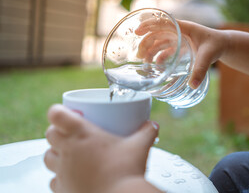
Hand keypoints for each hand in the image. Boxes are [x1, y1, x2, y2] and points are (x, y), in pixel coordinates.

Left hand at [44, 104, 158, 192]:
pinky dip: (60, 176)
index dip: (59, 111)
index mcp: (81, 135)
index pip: (57, 114)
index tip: (69, 113)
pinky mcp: (63, 189)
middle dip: (58, 131)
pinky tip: (73, 176)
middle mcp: (67, 151)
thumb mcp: (140, 146)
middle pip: (50, 134)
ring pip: (48, 157)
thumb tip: (152, 124)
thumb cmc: (126, 172)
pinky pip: (54, 180)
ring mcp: (62, 172)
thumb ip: (147, 132)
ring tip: (70, 154)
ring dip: (56, 153)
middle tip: (73, 133)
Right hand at [136, 19, 228, 88]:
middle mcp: (179, 31)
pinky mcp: (181, 46)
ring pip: (160, 42)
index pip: (163, 22)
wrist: (224, 45)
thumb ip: (200, 69)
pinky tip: (156, 65)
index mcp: (184, 27)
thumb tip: (192, 85)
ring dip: (150, 50)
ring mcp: (179, 38)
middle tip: (138, 55)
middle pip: (157, 33)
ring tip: (144, 62)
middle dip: (146, 42)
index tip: (137, 32)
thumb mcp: (208, 56)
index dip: (149, 25)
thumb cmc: (217, 45)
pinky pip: (166, 49)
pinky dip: (159, 56)